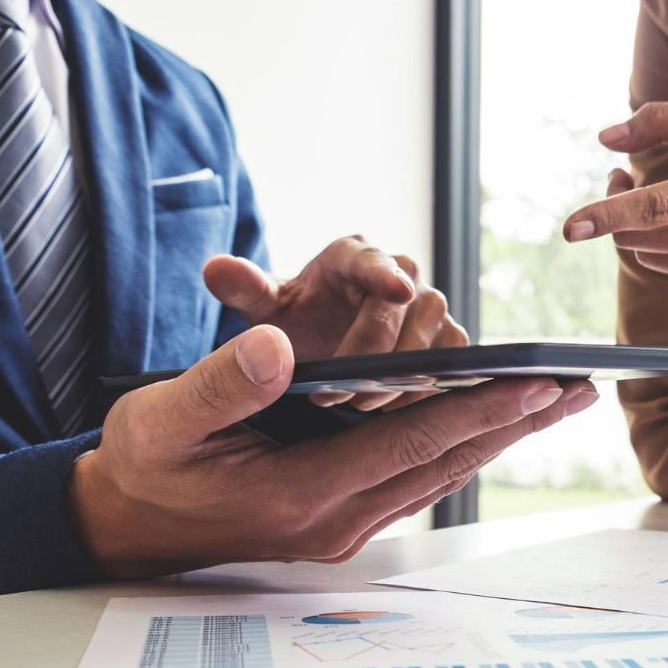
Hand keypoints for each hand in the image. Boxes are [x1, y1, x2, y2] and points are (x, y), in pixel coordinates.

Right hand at [70, 325, 597, 577]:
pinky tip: (490, 422)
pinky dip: (459, 445)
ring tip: (556, 401)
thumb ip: (223, 384)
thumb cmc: (144, 468)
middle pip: (445, 464)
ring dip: (498, 436)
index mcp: (302, 495)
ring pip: (439, 475)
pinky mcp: (342, 520)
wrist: (123, 528)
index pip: (410, 443)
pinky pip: (417, 479)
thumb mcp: (164, 420)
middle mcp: (337, 521)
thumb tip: (279, 347)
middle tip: (580, 388)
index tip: (537, 382)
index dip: (476, 410)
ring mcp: (343, 528)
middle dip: (515, 424)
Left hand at [203, 235, 467, 410]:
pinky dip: (427, 389)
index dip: (387, 274)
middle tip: (340, 390)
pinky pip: (451, 364)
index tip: (396, 289)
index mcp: (354, 256)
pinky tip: (394, 411)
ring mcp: (428, 309)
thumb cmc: (291, 323)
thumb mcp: (262, 308)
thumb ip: (243, 288)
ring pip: (435, 338)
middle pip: (411, 307)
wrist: (315, 347)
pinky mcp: (445, 342)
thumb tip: (215, 268)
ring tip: (361, 406)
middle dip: (377, 353)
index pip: (375, 260)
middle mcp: (401, 274)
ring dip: (402, 376)